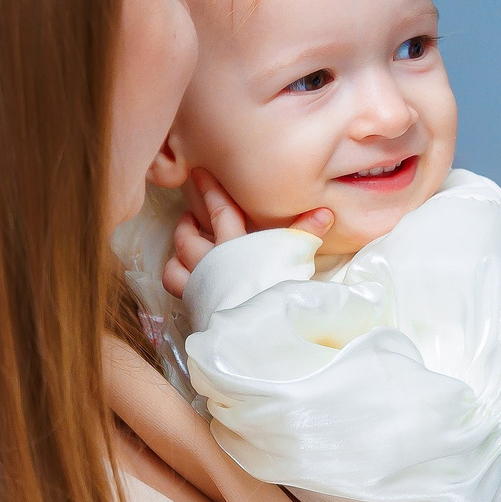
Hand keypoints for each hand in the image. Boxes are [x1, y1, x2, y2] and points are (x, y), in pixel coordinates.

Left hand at [160, 169, 331, 296]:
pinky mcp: (194, 302)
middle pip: (189, 236)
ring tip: (182, 243)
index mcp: (234, 246)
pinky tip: (180, 272)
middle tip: (189, 215)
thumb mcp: (293, 257)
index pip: (219, 211)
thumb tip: (326, 212)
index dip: (210, 191)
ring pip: (176, 260)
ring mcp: (198, 283)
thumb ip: (306, 233)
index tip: (199, 174)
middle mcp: (210, 261)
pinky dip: (174, 274)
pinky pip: (174, 283)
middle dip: (187, 222)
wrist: (257, 327)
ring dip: (178, 248)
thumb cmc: (275, 290)